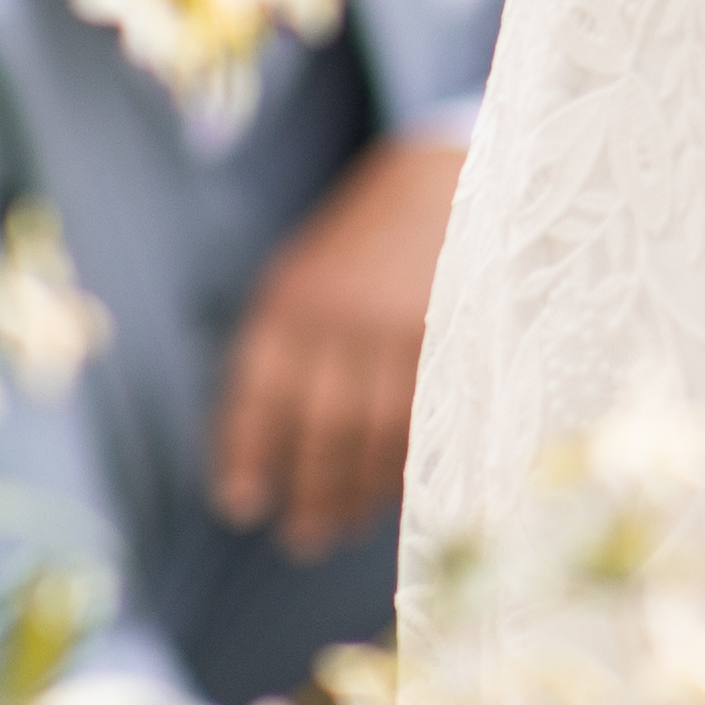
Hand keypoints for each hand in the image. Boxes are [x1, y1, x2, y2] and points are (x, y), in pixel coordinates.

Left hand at [213, 135, 462, 551]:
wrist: (452, 168)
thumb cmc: (368, 234)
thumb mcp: (307, 272)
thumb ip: (286, 347)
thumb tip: (263, 449)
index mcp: (293, 298)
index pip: (259, 397)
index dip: (248, 456)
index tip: (242, 503)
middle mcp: (345, 316)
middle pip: (322, 429)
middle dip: (311, 492)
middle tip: (303, 536)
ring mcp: (409, 328)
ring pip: (380, 434)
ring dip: (361, 490)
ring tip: (346, 523)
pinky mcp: (462, 338)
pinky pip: (431, 419)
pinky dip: (414, 463)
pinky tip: (401, 490)